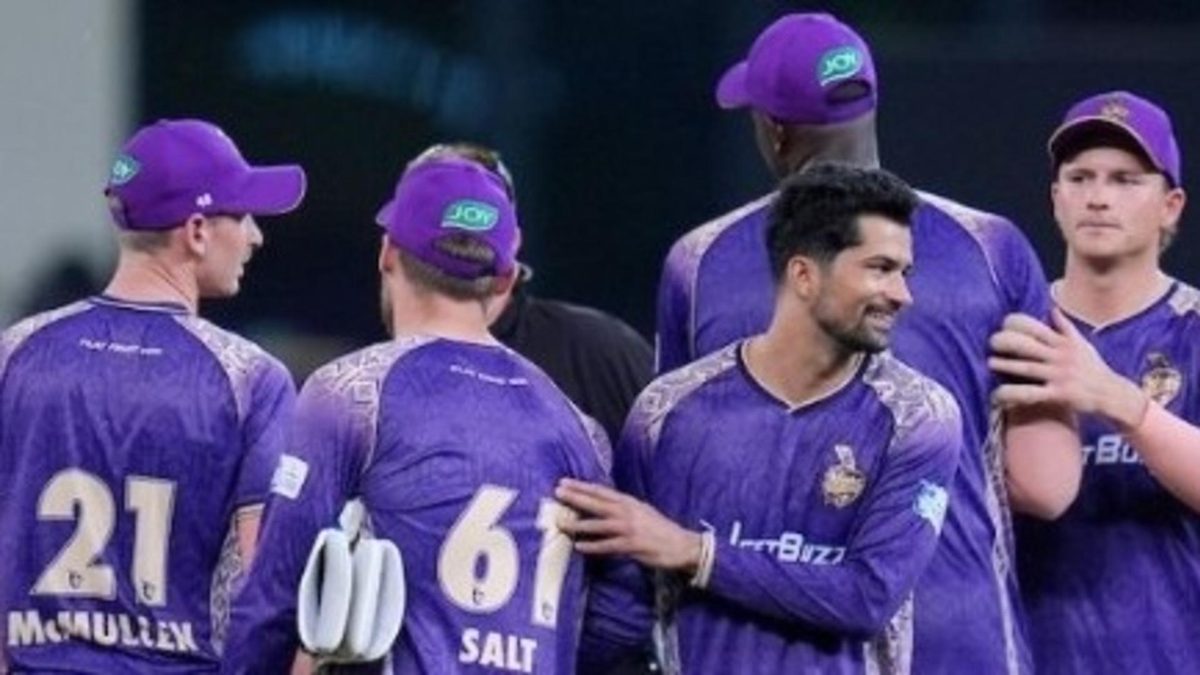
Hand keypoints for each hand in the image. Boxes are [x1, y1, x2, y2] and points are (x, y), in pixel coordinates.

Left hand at [554, 478, 701, 572]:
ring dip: (579, 524)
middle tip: (558, 492)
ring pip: (599, 524)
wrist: (682, 544)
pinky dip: (593, 546)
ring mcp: (630, 528)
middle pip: (597, 503)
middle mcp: (628, 512)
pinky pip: (608, 545)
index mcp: (629, 502)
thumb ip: (622, 508)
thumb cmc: (660, 529)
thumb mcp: (641, 511)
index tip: (565, 482)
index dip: (582, 486)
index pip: (601, 491)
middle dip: (577, 497)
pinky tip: (579, 546)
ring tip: (561, 523)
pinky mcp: (632, 545)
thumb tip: (601, 505)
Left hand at [988, 309, 1146, 429]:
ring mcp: (1059, 376)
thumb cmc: (1094, 369)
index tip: (1004, 322)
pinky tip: (998, 394)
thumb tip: (1052, 308)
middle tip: (991, 342)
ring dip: (1007, 365)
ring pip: (1028, 368)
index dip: (1020, 324)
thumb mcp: (1083, 345)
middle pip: (1029, 347)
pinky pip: (1032, 394)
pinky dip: (1014, 394)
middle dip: (1008, 343)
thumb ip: (1065, 327)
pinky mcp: (1059, 395)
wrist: (1113, 395)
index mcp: (1065, 344)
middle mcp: (1061, 358)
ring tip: (989, 362)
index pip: (1038, 329)